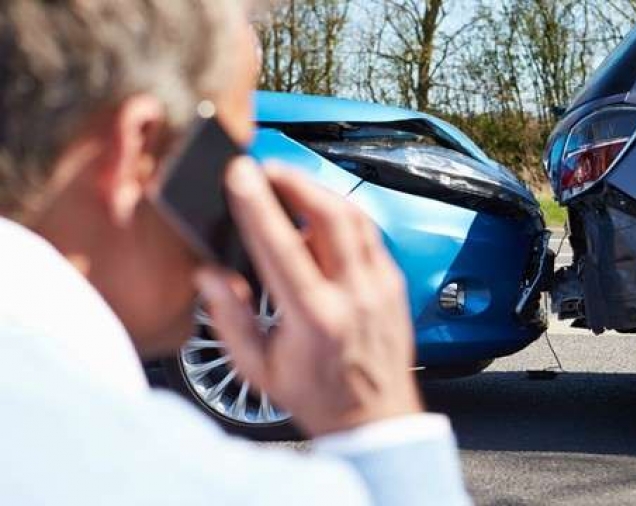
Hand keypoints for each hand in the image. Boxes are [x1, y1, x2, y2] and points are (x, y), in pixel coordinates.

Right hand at [195, 157, 422, 436]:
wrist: (376, 419)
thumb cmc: (318, 397)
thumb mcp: (259, 369)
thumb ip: (229, 319)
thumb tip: (209, 275)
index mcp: (315, 319)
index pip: (283, 246)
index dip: (258, 204)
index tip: (239, 174)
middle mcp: (354, 296)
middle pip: (330, 215)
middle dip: (294, 180)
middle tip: (266, 169)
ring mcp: (381, 286)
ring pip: (355, 217)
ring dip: (319, 191)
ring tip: (289, 184)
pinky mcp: (394, 283)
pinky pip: (369, 234)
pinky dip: (342, 215)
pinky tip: (320, 216)